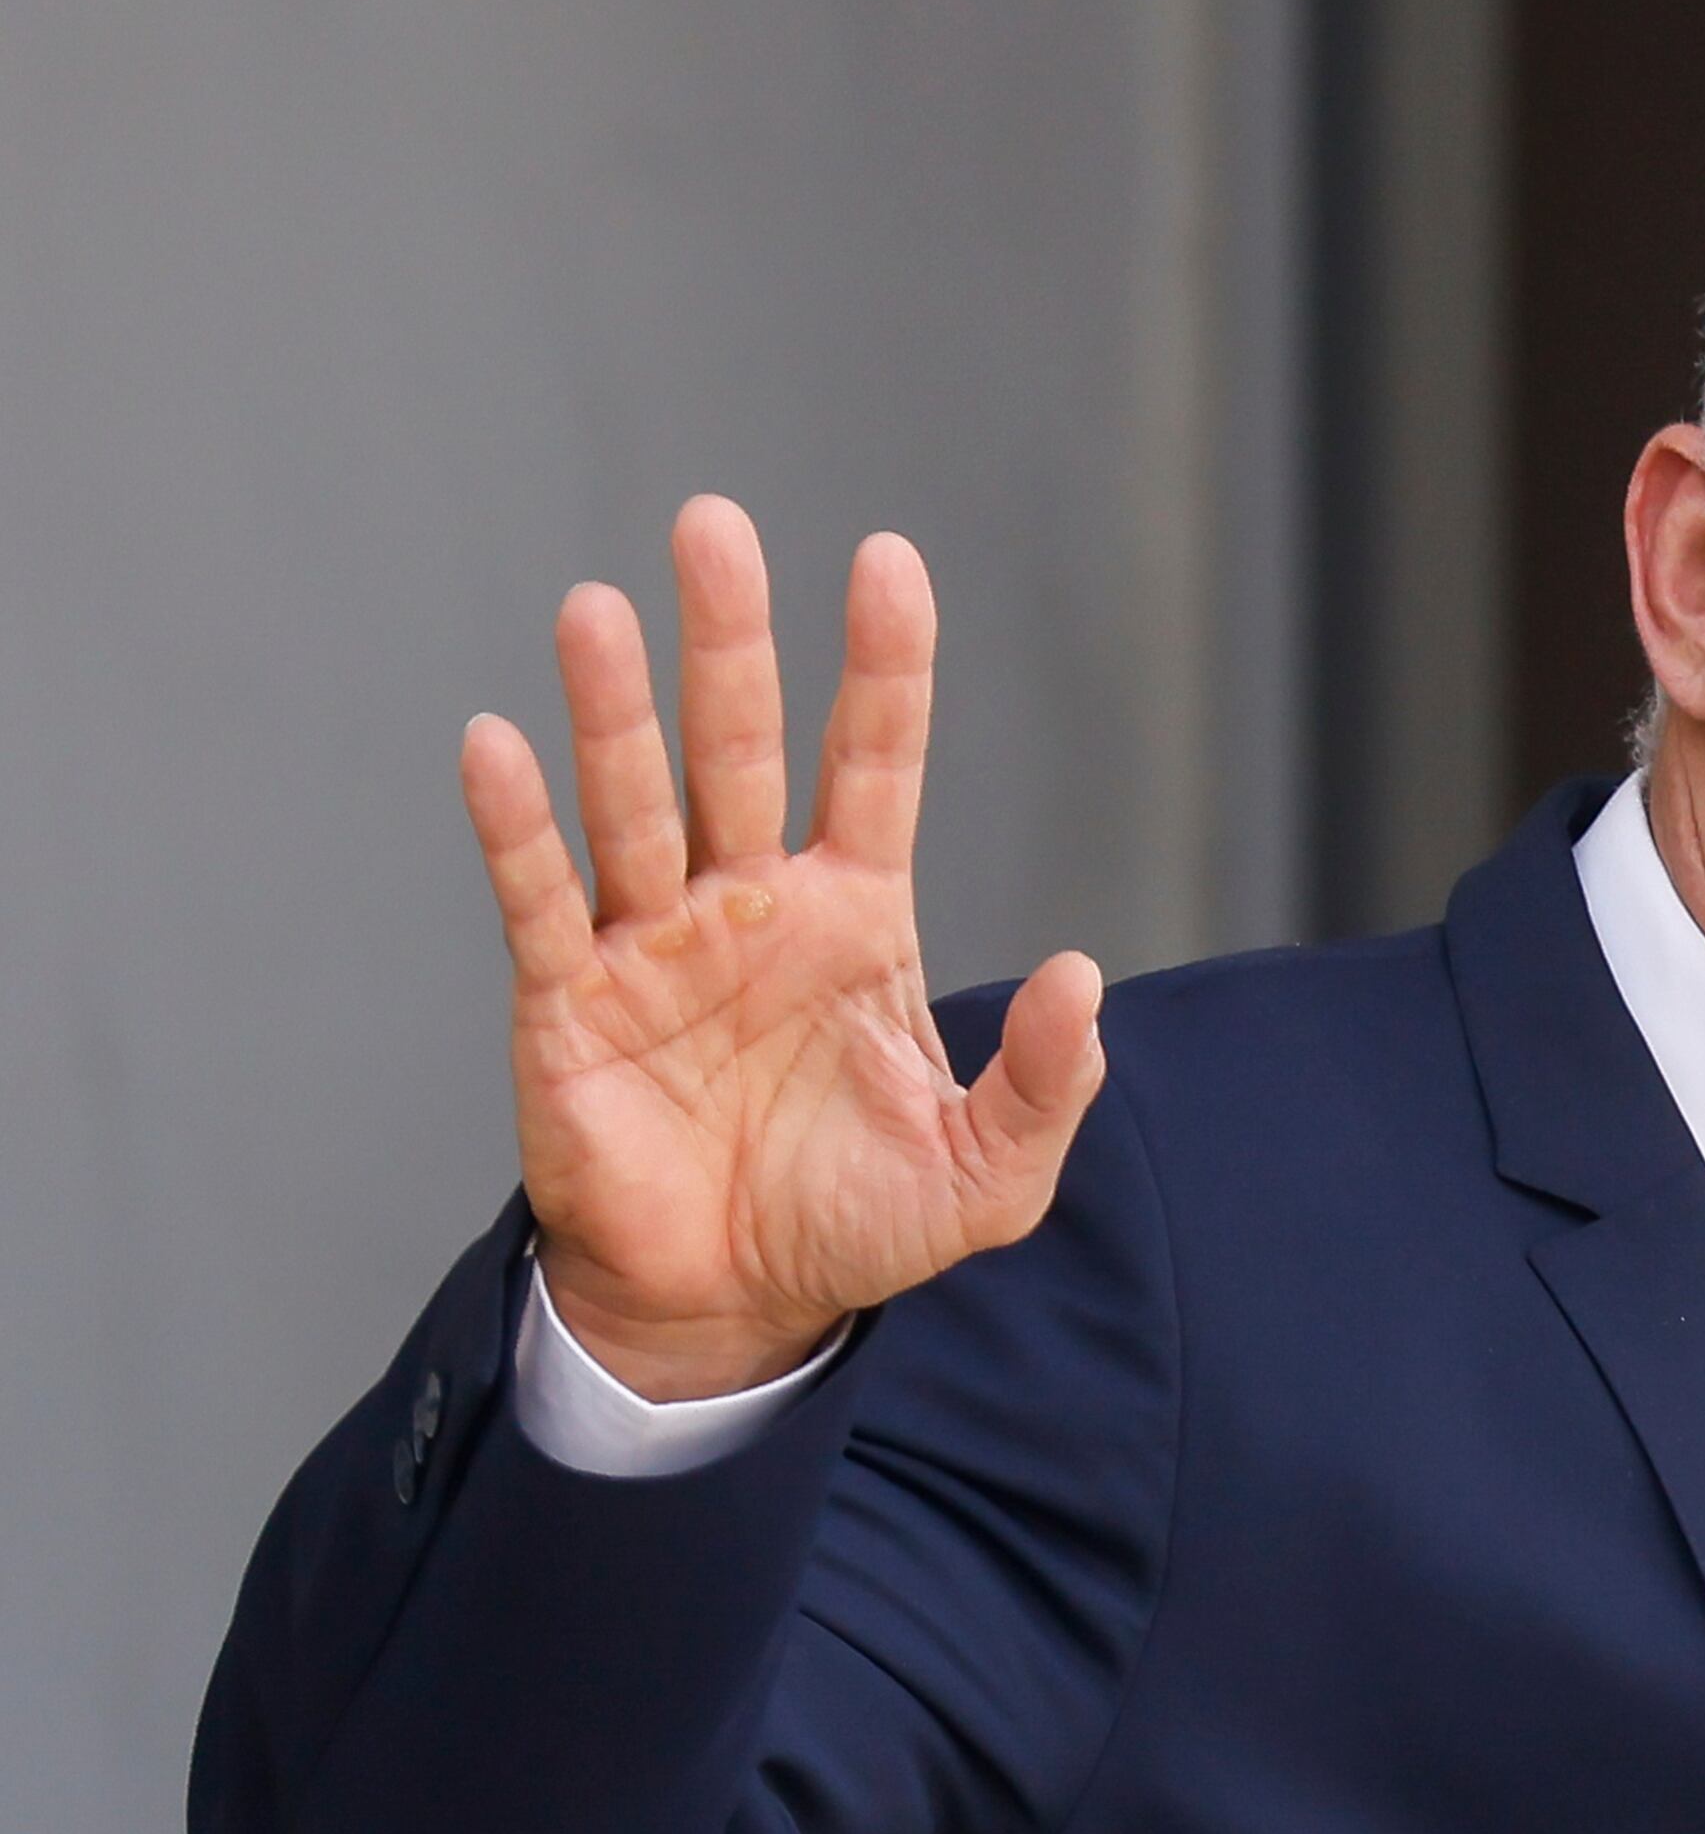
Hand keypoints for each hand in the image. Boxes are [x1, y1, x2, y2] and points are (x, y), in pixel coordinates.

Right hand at [461, 497, 1104, 1401]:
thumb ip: (1045, 1079)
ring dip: (614, 709)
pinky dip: (516, 827)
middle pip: (741, 746)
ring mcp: (655, 945)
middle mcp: (751, 905)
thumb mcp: (987, 1172)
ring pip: (634, 801)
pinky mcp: (569, 1004)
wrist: (735, 1310)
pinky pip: (541, 900)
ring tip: (599, 608)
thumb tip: (1079, 974)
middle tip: (713, 523)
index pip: (874, 763)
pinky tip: (496, 743)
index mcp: (855, 920)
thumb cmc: (857, 1226)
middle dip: (729, 639)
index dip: (882, 665)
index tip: (887, 558)